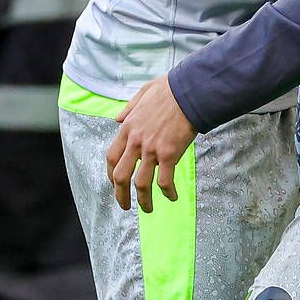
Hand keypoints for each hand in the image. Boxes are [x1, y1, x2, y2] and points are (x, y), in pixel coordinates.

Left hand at [105, 76, 194, 212]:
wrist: (189, 91)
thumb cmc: (169, 90)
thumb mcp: (143, 93)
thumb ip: (128, 108)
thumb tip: (117, 118)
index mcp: (128, 128)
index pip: (111, 157)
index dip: (110, 174)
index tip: (115, 183)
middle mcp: (136, 142)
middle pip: (120, 175)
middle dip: (120, 195)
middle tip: (125, 206)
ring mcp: (152, 149)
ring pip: (141, 183)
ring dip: (143, 200)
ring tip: (148, 209)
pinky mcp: (169, 154)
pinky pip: (164, 180)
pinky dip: (167, 192)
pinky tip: (172, 197)